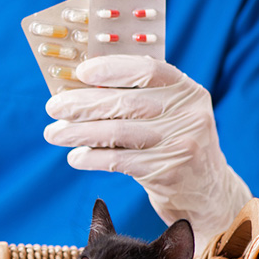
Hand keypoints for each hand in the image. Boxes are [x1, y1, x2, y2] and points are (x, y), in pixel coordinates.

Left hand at [43, 55, 251, 251]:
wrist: (205, 190)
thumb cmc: (173, 141)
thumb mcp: (169, 112)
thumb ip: (137, 96)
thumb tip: (79, 87)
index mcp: (186, 90)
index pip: (148, 70)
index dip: (112, 68)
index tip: (81, 72)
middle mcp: (187, 115)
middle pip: (126, 104)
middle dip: (83, 105)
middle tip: (53, 107)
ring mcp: (179, 144)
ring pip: (118, 134)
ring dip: (78, 133)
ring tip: (54, 133)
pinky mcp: (166, 172)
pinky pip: (119, 162)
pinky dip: (91, 158)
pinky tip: (75, 157)